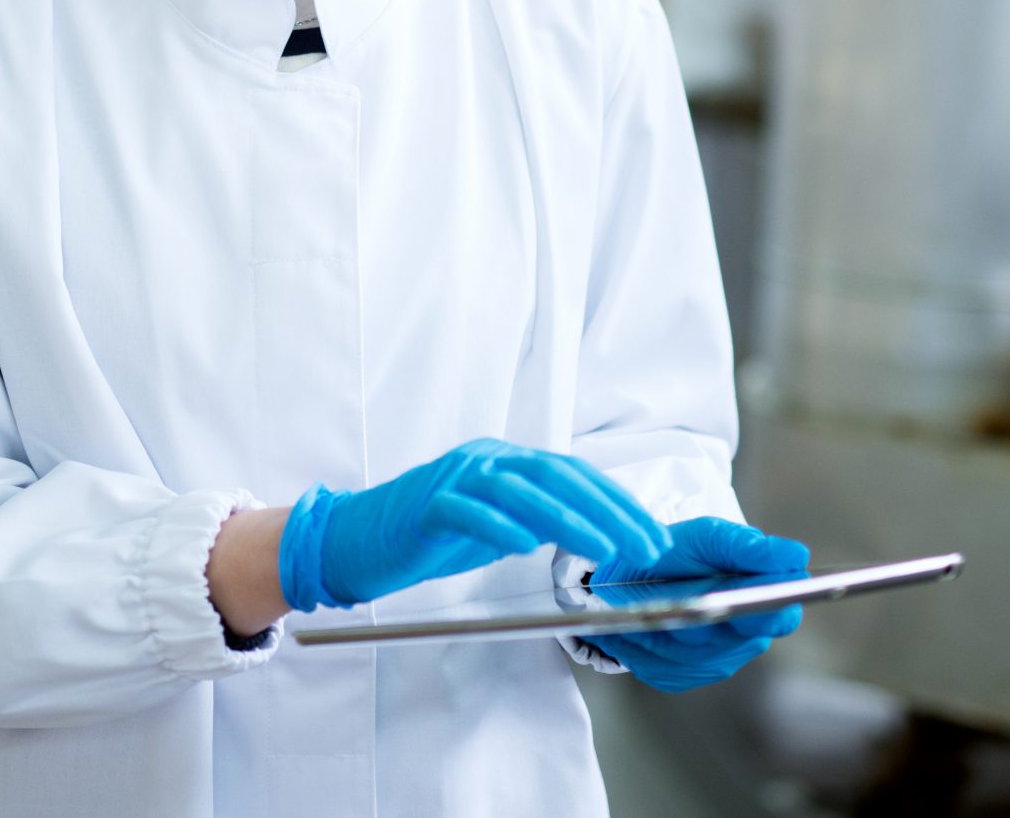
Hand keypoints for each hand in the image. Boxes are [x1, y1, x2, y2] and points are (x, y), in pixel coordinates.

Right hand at [279, 439, 669, 612]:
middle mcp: (484, 459)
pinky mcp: (425, 507)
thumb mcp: (494, 524)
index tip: (652, 534)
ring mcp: (453, 478)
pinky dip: (497, 527)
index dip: (617, 502)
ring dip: (568, 519)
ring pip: (520, 490)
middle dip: (608, 511)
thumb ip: (535, 519)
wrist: (357, 539)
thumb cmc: (428, 535)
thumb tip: (590, 531)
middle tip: (643, 545)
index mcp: (503, 461)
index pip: (573, 473)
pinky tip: (522, 548)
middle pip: (556, 476)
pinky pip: (466, 512)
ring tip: (603, 549)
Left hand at [585, 517, 808, 693]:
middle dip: (707, 616)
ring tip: (649, 604)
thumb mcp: (711, 537)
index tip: (754, 597)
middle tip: (684, 596)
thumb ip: (748, 547)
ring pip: (692, 654)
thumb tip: (796, 555)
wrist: (635, 570)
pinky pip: (662, 668)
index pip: (780, 617)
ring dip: (671, 629)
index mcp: (763, 605)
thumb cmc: (682, 551)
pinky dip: (645, 645)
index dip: (769, 611)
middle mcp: (743, 642)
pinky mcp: (676, 678)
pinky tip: (635, 626)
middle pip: (728, 640)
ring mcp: (711, 664)